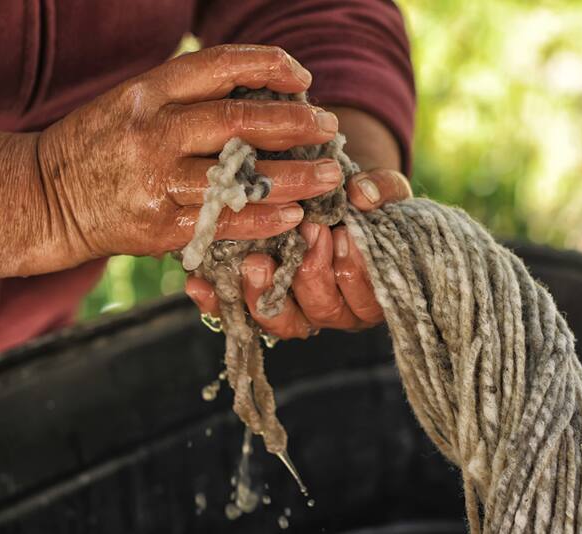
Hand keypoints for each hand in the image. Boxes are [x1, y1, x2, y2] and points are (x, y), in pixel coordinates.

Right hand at [37, 44, 342, 261]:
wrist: (43, 196)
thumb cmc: (100, 146)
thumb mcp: (133, 103)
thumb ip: (186, 98)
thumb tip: (260, 97)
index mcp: (147, 93)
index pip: (218, 66)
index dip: (268, 65)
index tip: (303, 77)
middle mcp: (152, 131)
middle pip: (236, 121)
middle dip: (293, 123)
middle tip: (329, 128)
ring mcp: (154, 181)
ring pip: (235, 176)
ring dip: (291, 176)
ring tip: (328, 177)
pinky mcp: (157, 227)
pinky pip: (220, 224)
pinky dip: (261, 220)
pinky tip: (293, 217)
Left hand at [186, 168, 411, 338]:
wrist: (322, 198)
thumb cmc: (358, 202)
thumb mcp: (379, 190)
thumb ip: (382, 190)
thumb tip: (362, 195)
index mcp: (367, 294)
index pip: (367, 300)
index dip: (356, 272)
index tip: (345, 236)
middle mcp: (330, 310)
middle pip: (322, 311)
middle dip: (312, 274)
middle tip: (307, 233)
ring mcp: (290, 311)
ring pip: (277, 321)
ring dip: (264, 292)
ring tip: (254, 261)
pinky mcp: (252, 304)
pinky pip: (232, 315)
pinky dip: (216, 300)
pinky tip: (199, 283)